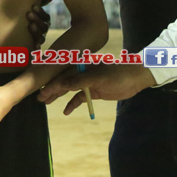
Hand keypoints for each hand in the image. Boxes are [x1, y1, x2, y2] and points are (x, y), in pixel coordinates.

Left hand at [26, 0, 55, 48]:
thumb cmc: (25, 18)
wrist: (13, 34)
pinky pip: (36, 51)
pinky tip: (34, 46)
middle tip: (28, 14)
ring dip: (36, 32)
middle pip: (44, 28)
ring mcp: (38, 41)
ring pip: (41, 38)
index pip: (45, 18)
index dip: (40, 12)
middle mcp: (42, 32)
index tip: (33, 6)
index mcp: (43, 22)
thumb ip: (42, 0)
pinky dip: (36, 49)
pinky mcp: (31, 50)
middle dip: (37, 20)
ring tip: (30, 26)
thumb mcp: (32, 9)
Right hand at [37, 64, 154, 113]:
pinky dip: (73, 104)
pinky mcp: (94, 91)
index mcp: (82, 65)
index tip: (42, 90)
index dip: (52, 82)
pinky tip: (66, 111)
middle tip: (39, 98)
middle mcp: (82, 73)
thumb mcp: (98, 77)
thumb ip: (79, 81)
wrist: (136, 78)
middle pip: (64, 82)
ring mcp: (88, 82)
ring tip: (46, 104)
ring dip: (59, 97)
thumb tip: (61, 85)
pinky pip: (80, 98)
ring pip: (69, 90)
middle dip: (52, 90)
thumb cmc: (118, 73)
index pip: (63, 74)